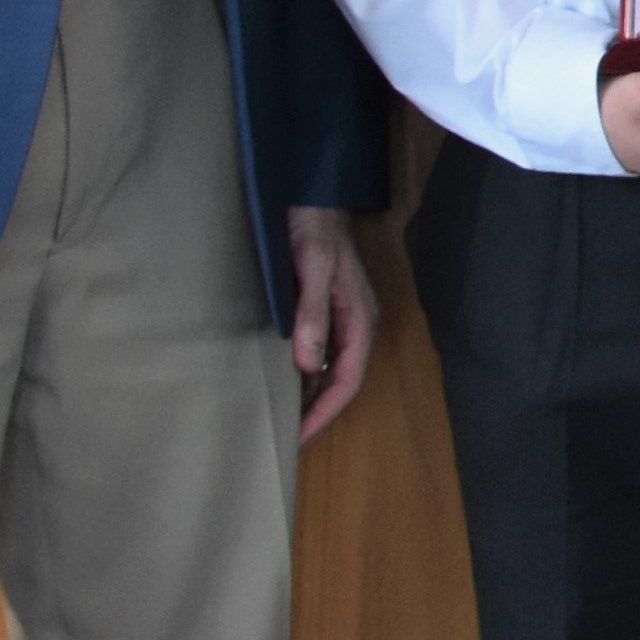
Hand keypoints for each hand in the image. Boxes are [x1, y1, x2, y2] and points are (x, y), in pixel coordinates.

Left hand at [284, 208, 378, 441]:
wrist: (309, 199)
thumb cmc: (312, 231)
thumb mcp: (312, 269)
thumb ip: (312, 314)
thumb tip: (308, 364)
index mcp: (359, 319)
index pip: (347, 380)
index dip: (323, 412)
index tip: (297, 437)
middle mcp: (354, 325)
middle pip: (341, 382)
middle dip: (317, 413)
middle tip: (285, 440)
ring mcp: (340, 320)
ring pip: (329, 371)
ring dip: (308, 397)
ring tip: (280, 421)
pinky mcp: (323, 313)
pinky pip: (317, 355)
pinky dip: (301, 376)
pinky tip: (280, 385)